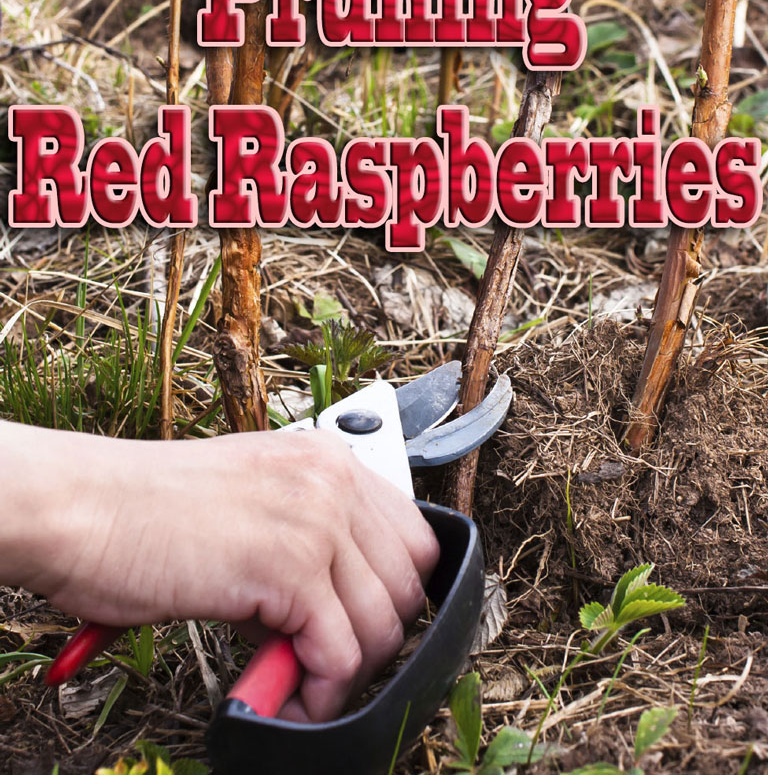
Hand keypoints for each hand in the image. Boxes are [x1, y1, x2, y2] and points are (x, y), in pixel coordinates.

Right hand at [2, 422, 438, 721]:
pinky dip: (320, 693)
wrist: (84, 507)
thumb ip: (304, 541)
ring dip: (344, 672)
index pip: (411, 537)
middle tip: (323, 664)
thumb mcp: (251, 505)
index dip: (391, 595)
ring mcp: (314, 520)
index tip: (358, 627)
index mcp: (325, 460)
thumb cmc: (147, 512)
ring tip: (296, 684)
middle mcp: (331, 480)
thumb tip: (337, 612)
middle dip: (373, 638)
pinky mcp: (288, 568)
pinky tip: (282, 695)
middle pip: (406, 584)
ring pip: (383, 625)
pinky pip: (341, 655)